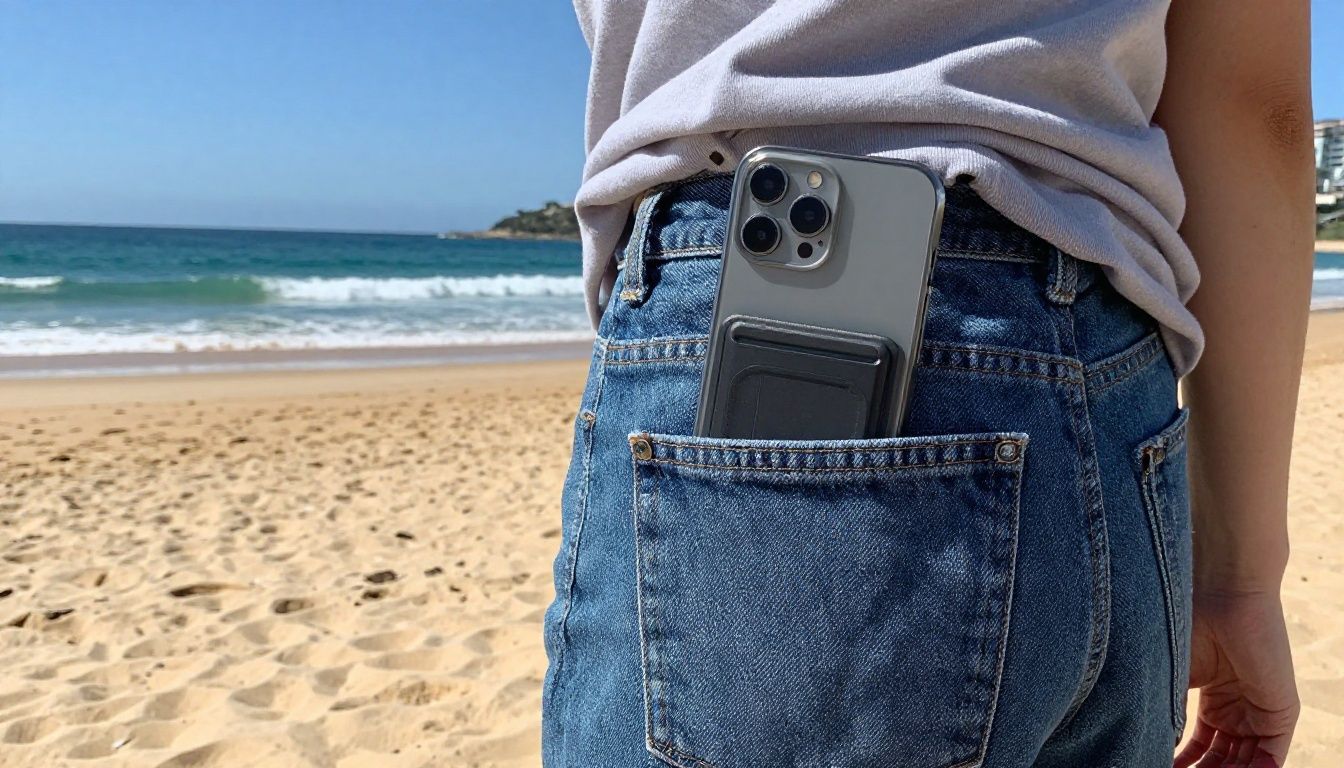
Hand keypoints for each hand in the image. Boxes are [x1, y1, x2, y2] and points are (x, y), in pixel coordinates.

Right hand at [1174, 589, 1298, 766]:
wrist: (1221, 595)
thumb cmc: (1188, 625)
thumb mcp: (1171, 679)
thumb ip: (1167, 716)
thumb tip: (1147, 746)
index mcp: (1215, 700)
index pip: (1202, 747)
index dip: (1182, 763)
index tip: (1158, 767)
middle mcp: (1240, 708)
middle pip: (1223, 759)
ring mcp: (1261, 712)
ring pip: (1245, 764)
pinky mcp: (1282, 713)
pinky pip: (1270, 759)